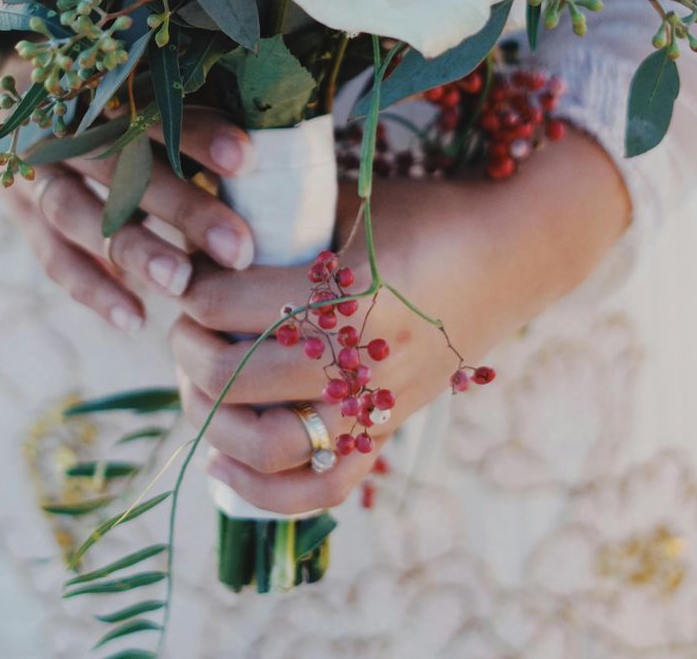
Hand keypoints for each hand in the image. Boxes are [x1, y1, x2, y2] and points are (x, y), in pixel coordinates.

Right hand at [5, 108, 261, 333]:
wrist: (25, 101)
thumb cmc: (117, 99)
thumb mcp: (146, 90)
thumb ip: (194, 113)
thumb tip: (272, 148)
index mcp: (98, 82)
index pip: (150, 106)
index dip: (198, 133)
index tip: (248, 162)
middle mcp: (61, 123)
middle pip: (119, 166)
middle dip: (182, 208)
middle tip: (238, 249)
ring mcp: (33, 169)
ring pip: (79, 212)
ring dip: (134, 251)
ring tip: (183, 286)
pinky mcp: (21, 213)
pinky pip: (52, 255)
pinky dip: (92, 288)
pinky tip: (134, 319)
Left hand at [173, 131, 629, 513]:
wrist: (515, 249)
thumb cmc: (426, 212)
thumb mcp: (350, 203)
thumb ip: (282, 222)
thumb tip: (202, 238)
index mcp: (349, 293)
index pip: (233, 305)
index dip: (193, 292)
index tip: (185, 276)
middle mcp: (362, 359)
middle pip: (239, 377)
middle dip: (190, 352)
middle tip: (182, 328)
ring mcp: (377, 403)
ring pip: (270, 444)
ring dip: (212, 420)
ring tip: (193, 387)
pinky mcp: (388, 427)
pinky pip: (324, 488)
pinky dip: (264, 492)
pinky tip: (219, 464)